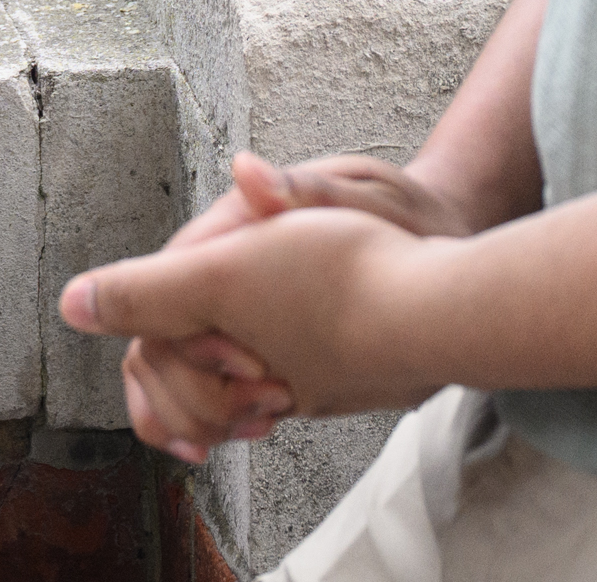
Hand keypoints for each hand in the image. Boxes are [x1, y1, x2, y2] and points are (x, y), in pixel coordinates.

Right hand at [113, 153, 478, 453]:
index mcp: (239, 228)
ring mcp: (243, 315)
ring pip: (176, 372)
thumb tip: (244, 168)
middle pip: (159, 340)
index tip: (250, 362)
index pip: (166, 283)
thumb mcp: (360, 194)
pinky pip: (212, 391)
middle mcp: (229, 272)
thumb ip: (300, 191)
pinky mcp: (265, 349)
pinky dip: (219, 419)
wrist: (437, 241)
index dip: (190, 336)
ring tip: (262, 422)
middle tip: (266, 402)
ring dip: (202, 412)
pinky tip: (258, 428)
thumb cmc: (400, 213)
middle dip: (193, 389)